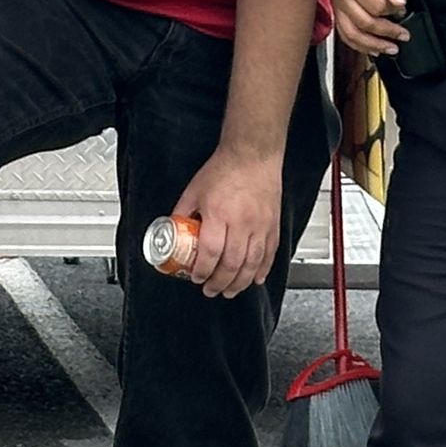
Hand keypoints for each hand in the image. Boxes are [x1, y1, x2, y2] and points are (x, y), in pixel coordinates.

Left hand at [171, 144, 282, 298]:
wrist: (253, 155)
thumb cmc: (224, 169)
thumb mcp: (194, 190)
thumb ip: (183, 212)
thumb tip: (173, 229)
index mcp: (218, 214)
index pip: (210, 252)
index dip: (202, 270)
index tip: (196, 277)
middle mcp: (241, 223)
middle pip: (231, 264)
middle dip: (220, 283)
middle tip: (211, 290)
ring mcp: (260, 226)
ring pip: (252, 264)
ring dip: (240, 283)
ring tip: (230, 291)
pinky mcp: (272, 225)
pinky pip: (269, 254)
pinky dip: (262, 270)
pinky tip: (254, 279)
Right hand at [332, 0, 410, 55]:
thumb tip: (399, 2)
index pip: (375, 6)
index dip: (392, 10)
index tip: (403, 8)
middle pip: (364, 23)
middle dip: (386, 32)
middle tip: (404, 35)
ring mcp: (337, 5)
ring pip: (352, 34)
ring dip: (372, 45)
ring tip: (390, 49)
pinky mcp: (337, 10)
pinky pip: (344, 33)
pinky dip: (358, 45)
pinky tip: (372, 49)